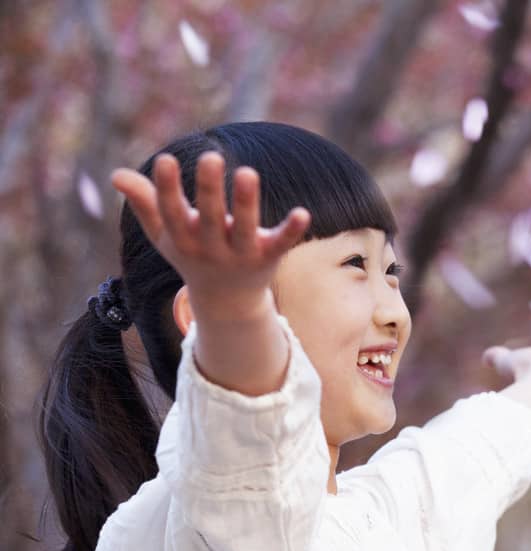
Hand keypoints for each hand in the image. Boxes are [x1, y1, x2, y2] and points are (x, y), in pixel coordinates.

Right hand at [110, 150, 311, 316]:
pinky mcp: (269, 258)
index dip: (167, 188)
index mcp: (183, 239)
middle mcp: (212, 249)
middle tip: (211, 156)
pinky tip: (303, 213)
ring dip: (247, 203)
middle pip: (210, 219)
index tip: (166, 159)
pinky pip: (282, 243)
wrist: (227, 302)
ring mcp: (242, 256)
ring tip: (248, 172)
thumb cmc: (192, 255)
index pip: (172, 212)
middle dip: (209, 190)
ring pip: (245, 229)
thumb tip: (116, 174)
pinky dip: (291, 230)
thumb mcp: (166, 234)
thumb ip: (145, 203)